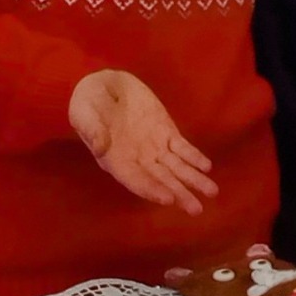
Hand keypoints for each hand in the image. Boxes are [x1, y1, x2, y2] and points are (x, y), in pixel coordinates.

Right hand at [69, 70, 216, 214]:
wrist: (104, 86)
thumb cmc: (87, 103)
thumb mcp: (84, 112)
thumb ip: (92, 129)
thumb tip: (100, 146)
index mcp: (115, 160)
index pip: (134, 180)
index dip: (151, 190)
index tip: (168, 199)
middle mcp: (137, 159)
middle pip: (160, 180)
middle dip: (178, 193)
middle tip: (196, 209)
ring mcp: (153, 147)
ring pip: (176, 167)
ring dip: (192, 179)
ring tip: (211, 192)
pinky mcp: (165, 132)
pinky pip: (182, 147)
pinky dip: (194, 157)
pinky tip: (207, 167)